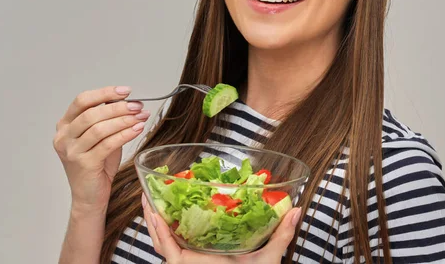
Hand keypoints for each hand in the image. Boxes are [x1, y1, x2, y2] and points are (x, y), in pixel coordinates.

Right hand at [53, 86, 149, 211]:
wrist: (89, 196)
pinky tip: (138, 129)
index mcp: (64, 125)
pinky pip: (108, 144)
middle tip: (138, 106)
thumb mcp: (99, 136)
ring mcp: (71, 151)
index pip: (82, 101)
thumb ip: (106, 119)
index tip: (125, 91)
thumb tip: (127, 100)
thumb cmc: (96, 165)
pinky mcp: (84, 164)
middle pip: (92, 114)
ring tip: (141, 117)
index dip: (104, 93)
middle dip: (119, 107)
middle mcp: (63, 137)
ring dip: (124, 120)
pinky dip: (125, 134)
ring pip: (100, 128)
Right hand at [141, 193, 301, 263]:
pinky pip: (165, 246)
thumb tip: (297, 210)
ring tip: (148, 195)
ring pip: (163, 235)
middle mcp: (195, 251)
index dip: (185, 208)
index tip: (184, 188)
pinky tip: (154, 214)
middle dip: (162, 209)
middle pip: (172, 228)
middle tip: (157, 188)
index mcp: (210, 247)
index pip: (194, 226)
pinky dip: (157, 230)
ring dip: (153, 216)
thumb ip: (282, 233)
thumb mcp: (268, 253)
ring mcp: (186, 258)